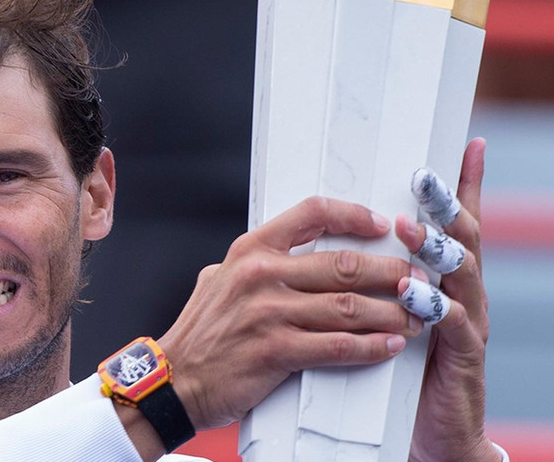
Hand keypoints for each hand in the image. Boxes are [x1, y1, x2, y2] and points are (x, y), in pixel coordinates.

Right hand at [158, 195, 421, 430]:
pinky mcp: (275, 351)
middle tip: (417, 279)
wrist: (174, 378)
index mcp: (251, 250)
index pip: (311, 213)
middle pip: (343, 263)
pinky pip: (337, 345)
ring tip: (415, 316)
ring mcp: (268, 312)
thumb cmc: (201, 330)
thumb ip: (255, 262)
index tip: (381, 225)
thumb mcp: (219, 278)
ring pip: (348, 306)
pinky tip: (390, 345)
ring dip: (390, 312)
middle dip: (390, 271)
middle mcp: (260, 274)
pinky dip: (371, 346)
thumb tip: (290, 250)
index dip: (353, 215)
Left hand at [397, 139, 501, 461]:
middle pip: (460, 239)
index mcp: (443, 280)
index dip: (464, 187)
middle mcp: (461, 295)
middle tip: (423, 177)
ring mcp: (467, 324)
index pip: (455, 225)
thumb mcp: (389, 314)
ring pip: (461, 276)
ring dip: (436, 249)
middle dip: (444, 205)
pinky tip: (413, 293)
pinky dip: (433, 307)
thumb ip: (378, 279)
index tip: (468, 146)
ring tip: (409, 229)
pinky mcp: (462, 358)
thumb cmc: (401, 367)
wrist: (429, 432)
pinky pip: (452, 326)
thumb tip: (338, 243)